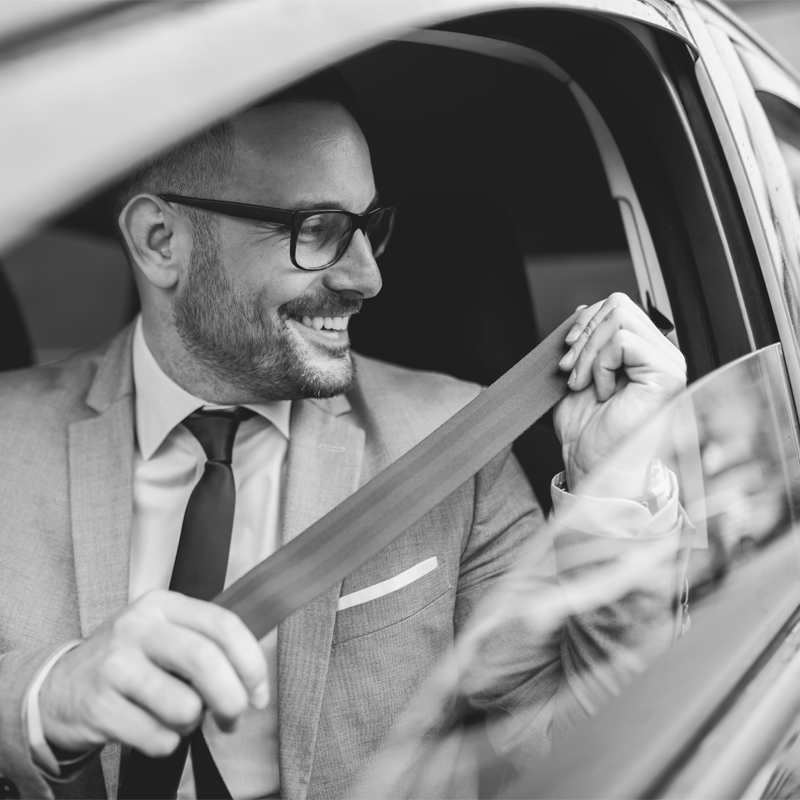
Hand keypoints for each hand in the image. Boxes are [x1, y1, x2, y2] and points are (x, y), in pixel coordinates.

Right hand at [39, 590, 266, 757]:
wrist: (60, 688)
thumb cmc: (130, 661)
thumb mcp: (165, 634)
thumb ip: (208, 644)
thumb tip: (254, 683)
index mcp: (164, 604)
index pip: (224, 624)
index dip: (251, 663)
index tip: (259, 692)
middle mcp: (138, 627)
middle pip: (205, 662)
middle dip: (232, 699)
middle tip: (235, 719)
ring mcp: (115, 666)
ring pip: (184, 707)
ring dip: (192, 724)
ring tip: (177, 716)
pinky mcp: (99, 706)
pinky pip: (157, 738)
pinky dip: (165, 743)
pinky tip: (149, 728)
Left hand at [553, 293, 685, 497]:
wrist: (591, 465)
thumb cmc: (587, 430)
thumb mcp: (579, 374)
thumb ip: (586, 341)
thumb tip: (584, 309)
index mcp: (643, 351)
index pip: (616, 306)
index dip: (584, 323)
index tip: (566, 355)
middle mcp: (660, 354)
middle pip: (617, 305)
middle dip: (583, 335)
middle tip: (570, 371)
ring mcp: (668, 363)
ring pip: (620, 317)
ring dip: (589, 352)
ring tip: (585, 384)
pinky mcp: (667, 375)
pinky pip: (624, 342)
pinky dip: (602, 365)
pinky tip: (603, 392)